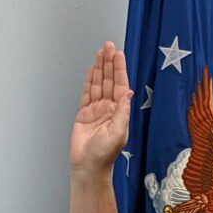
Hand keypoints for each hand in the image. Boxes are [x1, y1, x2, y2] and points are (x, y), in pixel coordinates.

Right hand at [70, 41, 134, 173]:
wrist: (88, 166)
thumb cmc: (104, 155)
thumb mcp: (118, 133)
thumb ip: (122, 112)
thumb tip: (128, 92)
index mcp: (119, 111)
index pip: (120, 84)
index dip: (119, 68)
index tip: (118, 54)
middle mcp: (109, 108)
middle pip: (109, 80)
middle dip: (109, 62)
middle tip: (108, 46)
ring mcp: (97, 110)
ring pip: (98, 84)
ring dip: (100, 68)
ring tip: (101, 52)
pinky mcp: (85, 114)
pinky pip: (87, 93)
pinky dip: (89, 80)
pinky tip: (92, 70)